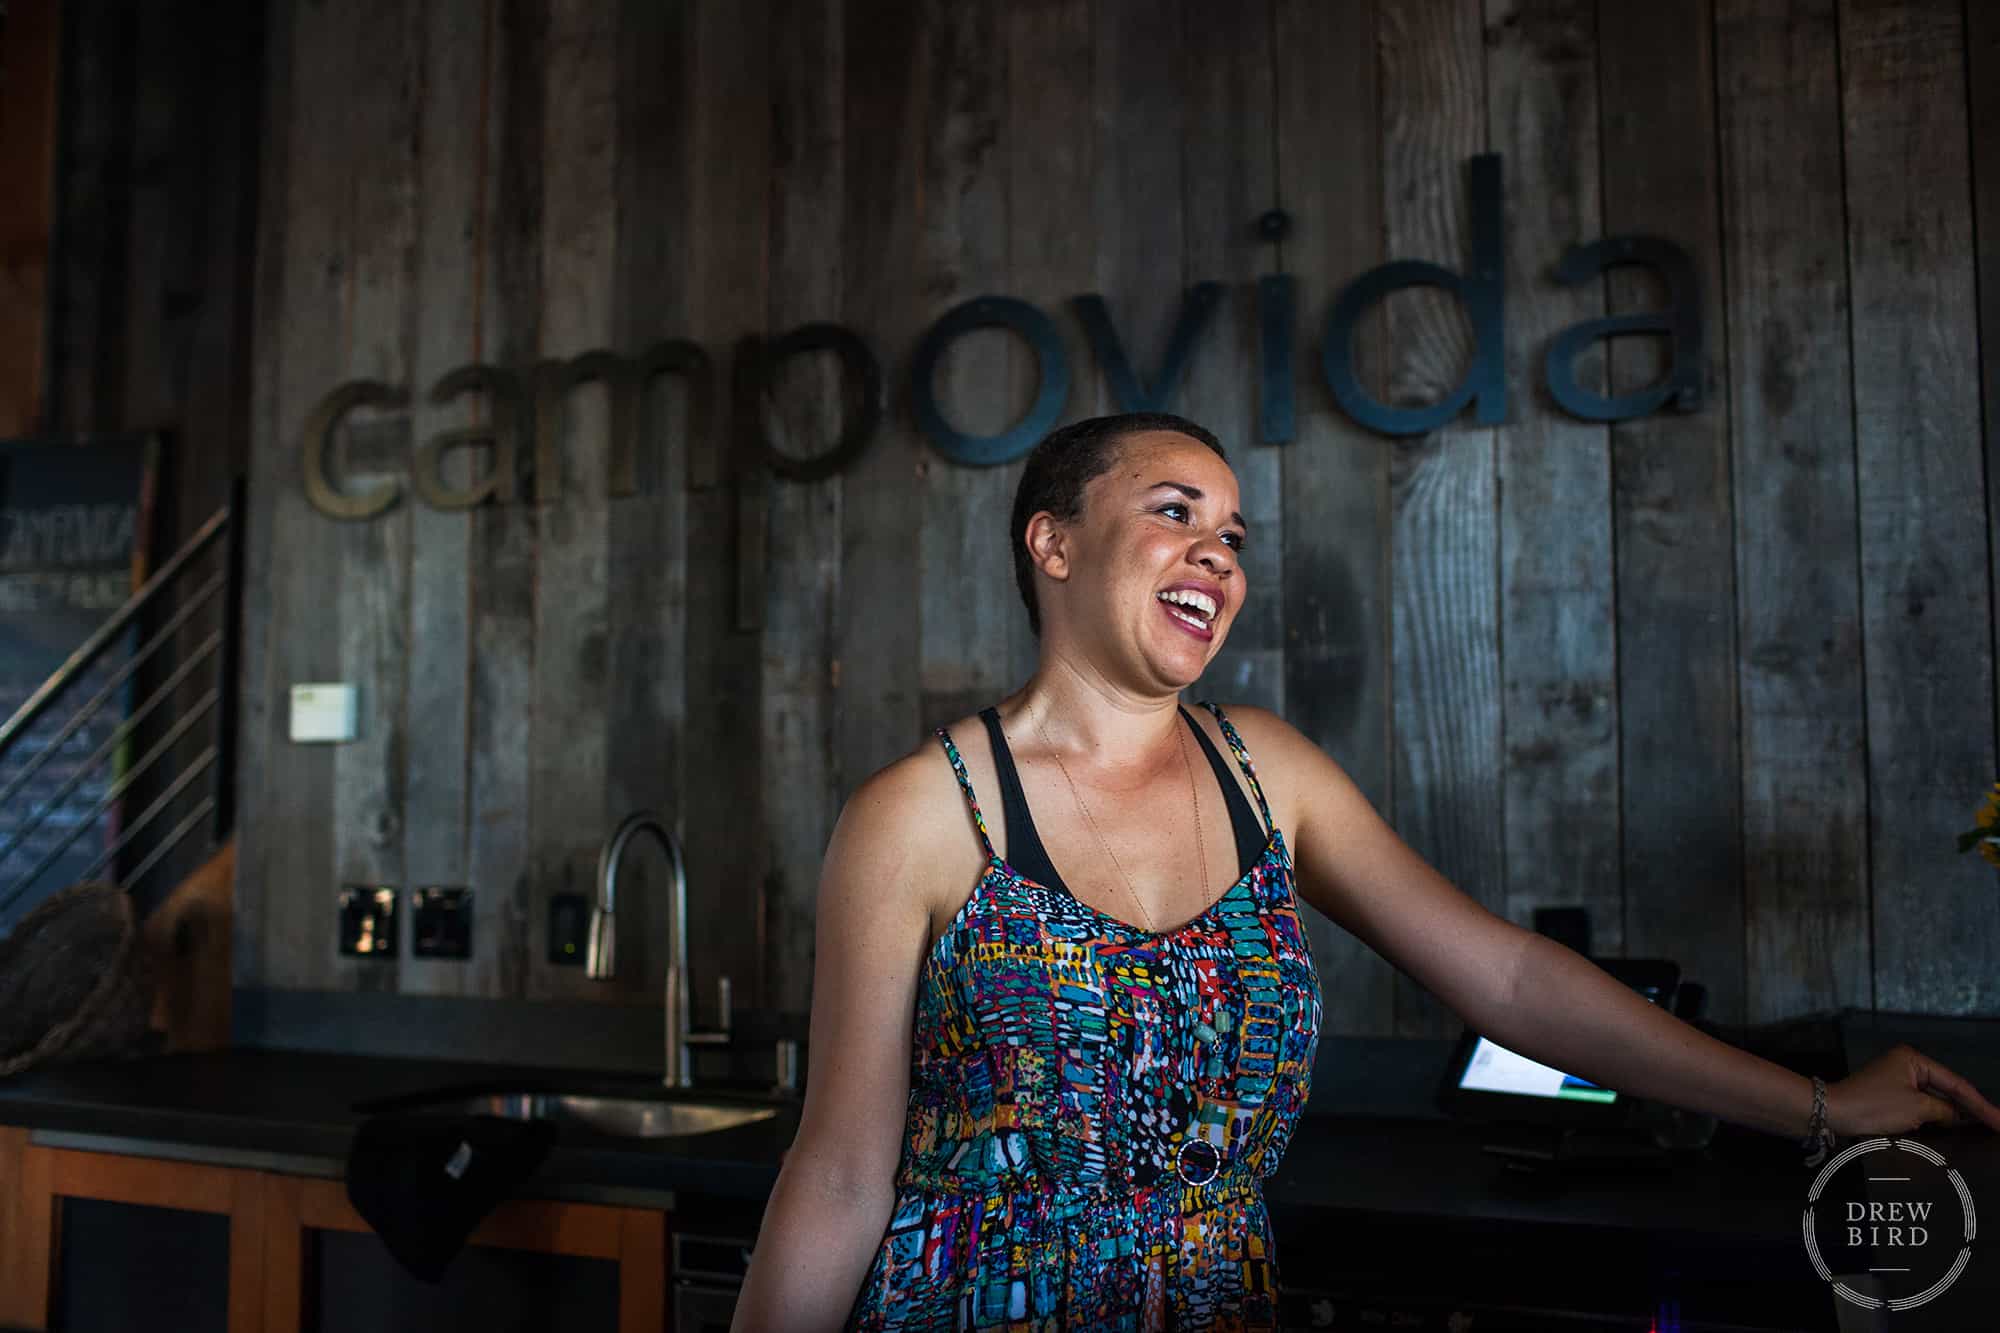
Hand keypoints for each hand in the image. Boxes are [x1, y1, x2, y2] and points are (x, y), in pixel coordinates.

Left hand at [1826, 1043, 1999, 1137]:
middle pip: (1947, 1089)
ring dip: (1953, 1114)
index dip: (1981, 1105)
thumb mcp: (1916, 1108)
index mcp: (1914, 1059)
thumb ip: (1944, 1110)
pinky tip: (1950, 1128)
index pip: (1956, 1084)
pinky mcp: (1889, 1094)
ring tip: (1981, 1127)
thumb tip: (1956, 1115)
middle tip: (1996, 1125)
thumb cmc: (1873, 1105)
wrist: (1832, 1113)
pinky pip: (1920, 1105)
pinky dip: (1935, 1116)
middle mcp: (1907, 1064)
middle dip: (1970, 1108)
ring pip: (1934, 1098)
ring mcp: (1897, 1079)